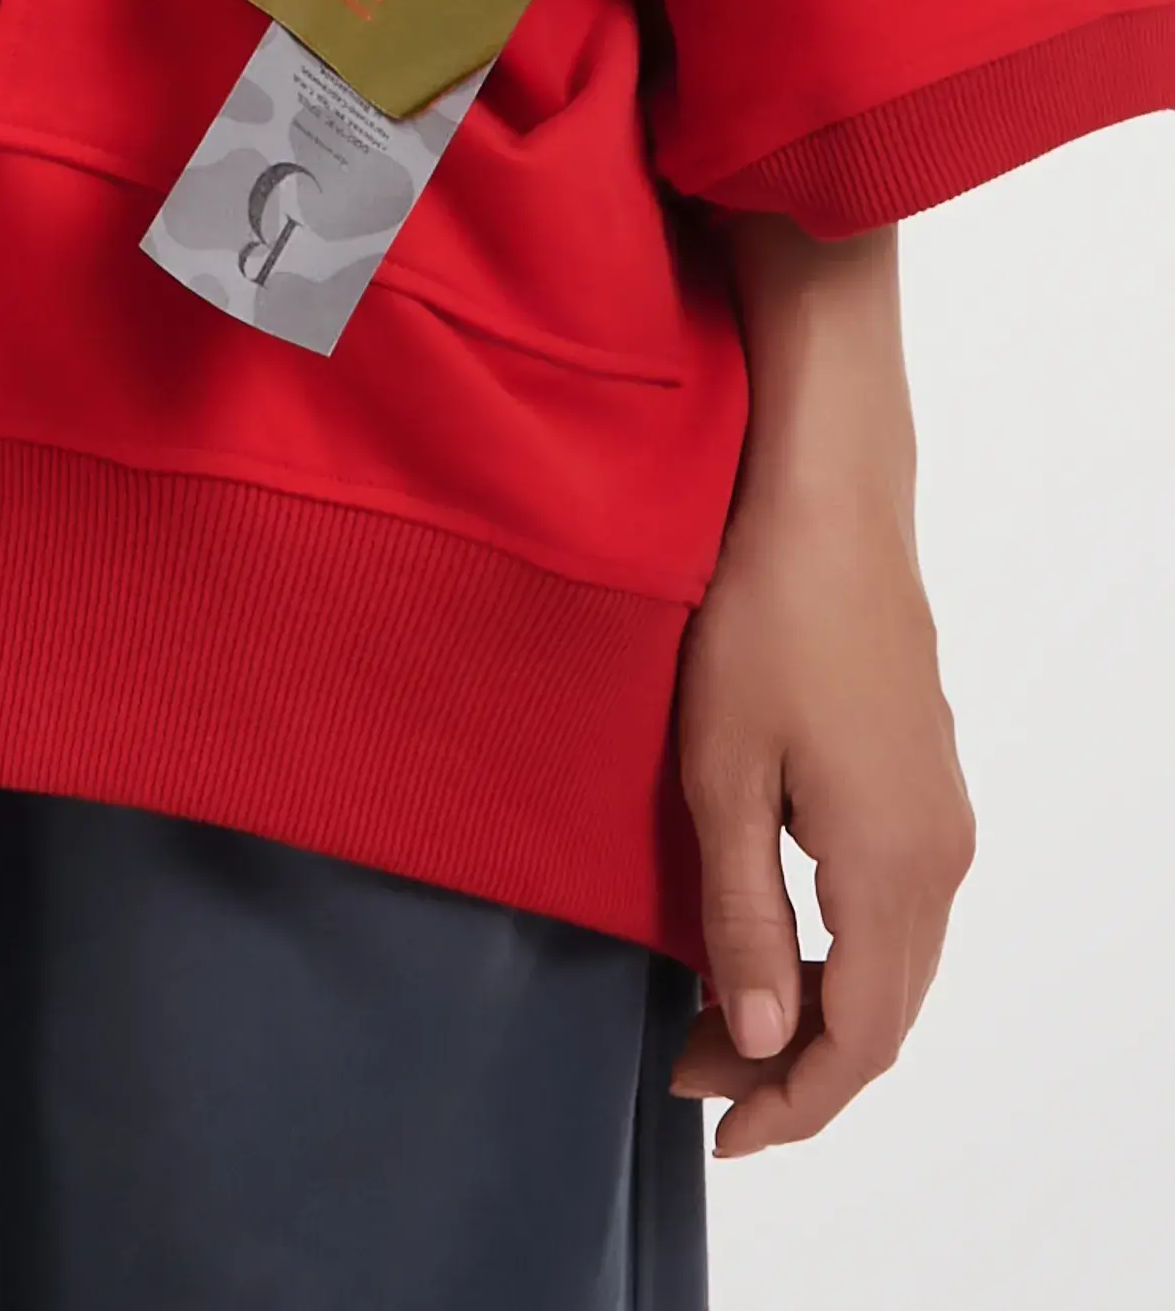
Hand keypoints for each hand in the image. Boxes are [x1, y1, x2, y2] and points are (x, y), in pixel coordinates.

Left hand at [667, 217, 976, 1156]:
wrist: (825, 504)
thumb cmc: (761, 622)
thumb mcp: (722, 779)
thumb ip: (742, 920)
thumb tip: (766, 1044)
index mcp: (891, 867)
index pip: (856, 1038)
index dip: (792, 1104)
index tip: (717, 1129)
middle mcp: (938, 853)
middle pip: (884, 1012)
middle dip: (794, 1065)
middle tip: (694, 1071)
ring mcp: (940, 811)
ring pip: (893, 959)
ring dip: (815, 1004)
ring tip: (715, 1011)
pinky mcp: (925, 774)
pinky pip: (895, 903)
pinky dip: (836, 947)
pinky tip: (769, 931)